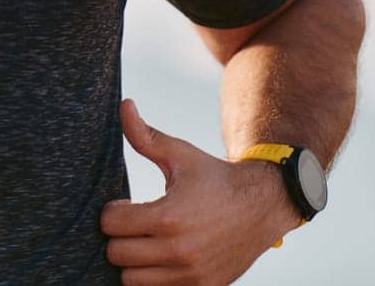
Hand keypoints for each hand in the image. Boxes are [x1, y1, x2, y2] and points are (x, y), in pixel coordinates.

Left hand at [99, 98, 302, 284]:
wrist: (262, 206)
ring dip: (133, 262)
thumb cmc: (215, 178)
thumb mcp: (181, 154)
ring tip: (145, 243)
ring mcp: (191, 275)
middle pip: (116, 254)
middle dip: (119, 237)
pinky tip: (160, 259)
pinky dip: (152, 279)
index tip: (125, 206)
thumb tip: (124, 106)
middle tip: (134, 225)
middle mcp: (179, 251)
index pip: (111, 224)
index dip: (112, 212)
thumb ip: (146, 136)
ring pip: (131, 280)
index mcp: (169, 217)